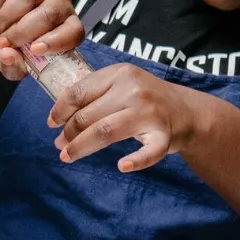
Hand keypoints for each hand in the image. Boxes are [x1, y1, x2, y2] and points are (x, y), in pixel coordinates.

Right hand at [0, 0, 83, 81]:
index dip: (57, 41)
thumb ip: (11, 66)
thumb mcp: (7, 59)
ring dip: (6, 17)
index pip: (74, 32)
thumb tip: (9, 56)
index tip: (34, 49)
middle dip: (21, 32)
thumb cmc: (5, 38)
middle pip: (48, 15)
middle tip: (2, 43)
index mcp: (66, 27)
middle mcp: (61, 3)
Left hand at [47, 64, 200, 171]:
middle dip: (68, 133)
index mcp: (120, 73)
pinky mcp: (165, 135)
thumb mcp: (123, 84)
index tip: (51, 123)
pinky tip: (121, 166)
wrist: (188, 111)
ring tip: (68, 156)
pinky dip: (135, 161)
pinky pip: (148, 152)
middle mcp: (134, 90)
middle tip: (60, 145)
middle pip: (88, 115)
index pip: (79, 91)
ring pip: (105, 132)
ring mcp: (150, 112)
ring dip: (82, 147)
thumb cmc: (147, 99)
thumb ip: (96, 92)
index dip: (60, 110)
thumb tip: (58, 116)